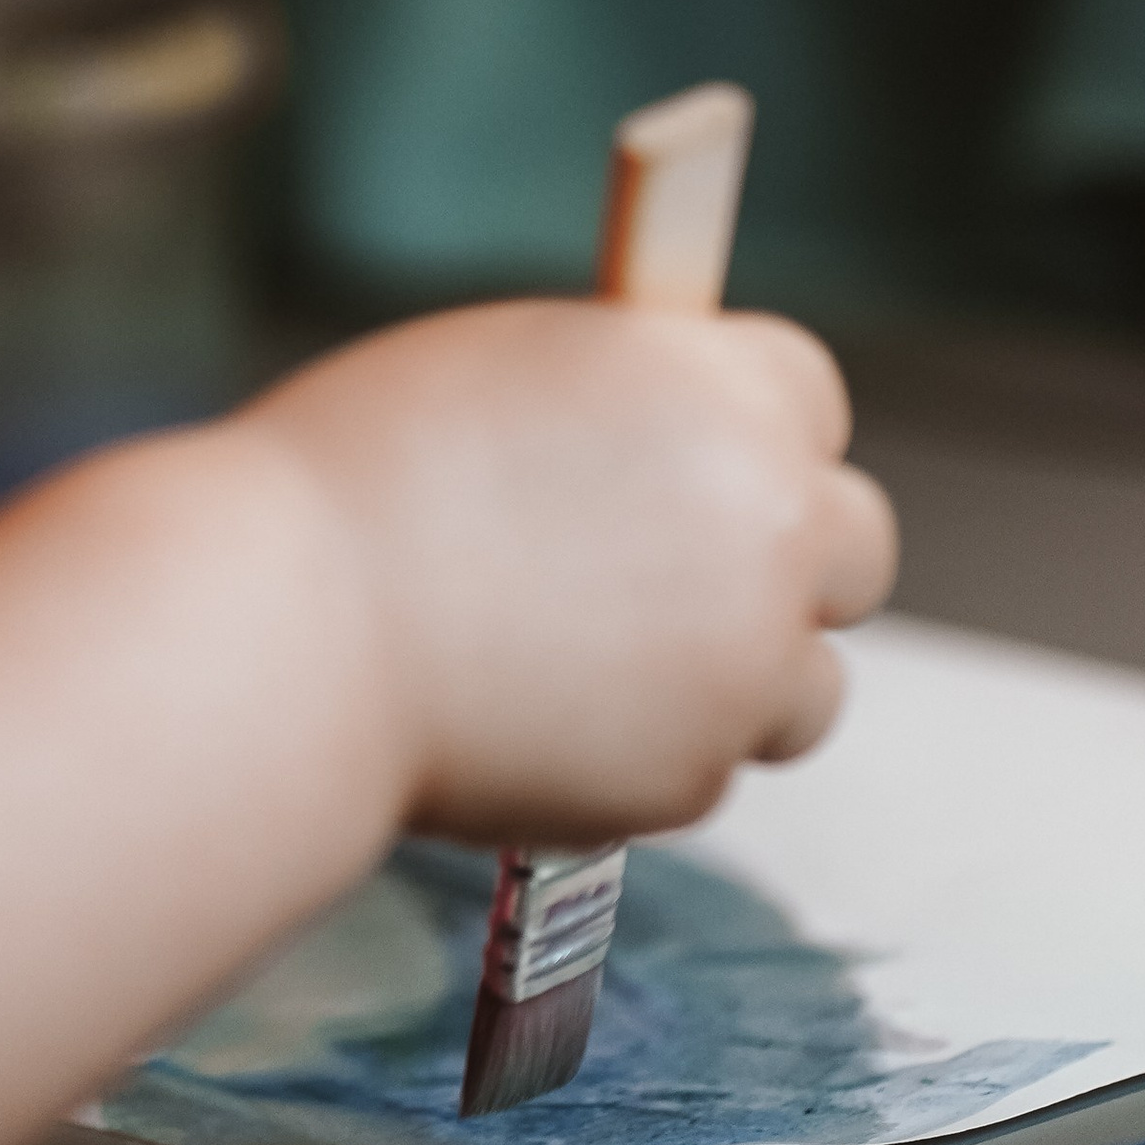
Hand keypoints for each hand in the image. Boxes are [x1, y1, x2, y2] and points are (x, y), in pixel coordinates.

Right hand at [240, 302, 895, 846]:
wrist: (290, 630)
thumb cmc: (360, 480)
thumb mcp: (512, 368)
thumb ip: (627, 404)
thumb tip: (670, 440)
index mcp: (714, 387)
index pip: (812, 394)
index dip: (755, 426)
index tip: (708, 454)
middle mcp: (763, 518)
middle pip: (855, 544)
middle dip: (786, 561)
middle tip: (686, 572)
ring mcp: (743, 659)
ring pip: (807, 681)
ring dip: (738, 676)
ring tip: (604, 662)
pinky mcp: (693, 775)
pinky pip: (708, 763)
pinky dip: (650, 751)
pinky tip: (543, 717)